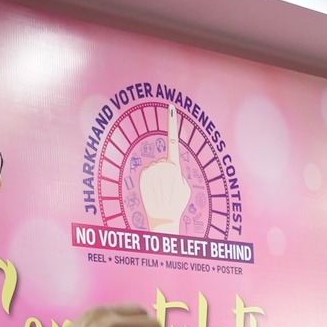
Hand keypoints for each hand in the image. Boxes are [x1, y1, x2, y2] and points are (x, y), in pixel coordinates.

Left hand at [138, 104, 189, 231]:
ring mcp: (150, 169)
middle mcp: (161, 164)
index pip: (174, 140)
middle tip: (168, 188)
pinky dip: (150, 179)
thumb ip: (178, 174)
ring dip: (158, 177)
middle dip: (167, 171)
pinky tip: (153, 190)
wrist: (162, 218)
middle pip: (165, 160)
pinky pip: (148, 172)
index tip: (171, 108)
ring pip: (156, 167)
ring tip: (161, 191)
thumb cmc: (177, 204)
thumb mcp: (184, 186)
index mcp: (175, 166)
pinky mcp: (142, 174)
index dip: (172, 123)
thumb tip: (170, 171)